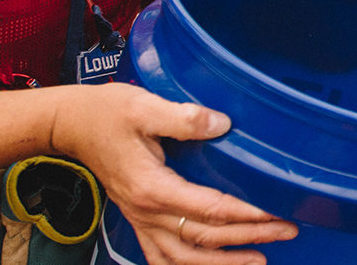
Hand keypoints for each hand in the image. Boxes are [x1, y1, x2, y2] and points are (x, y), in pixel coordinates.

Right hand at [49, 84, 296, 264]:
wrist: (70, 125)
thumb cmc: (105, 113)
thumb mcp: (143, 106)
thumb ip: (183, 118)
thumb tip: (221, 124)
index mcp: (152, 187)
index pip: (208, 209)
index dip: (245, 214)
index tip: (275, 214)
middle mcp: (146, 211)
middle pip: (203, 238)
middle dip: (248, 237)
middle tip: (285, 232)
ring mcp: (140, 219)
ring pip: (183, 258)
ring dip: (221, 264)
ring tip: (257, 262)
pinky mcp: (137, 219)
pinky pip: (161, 257)